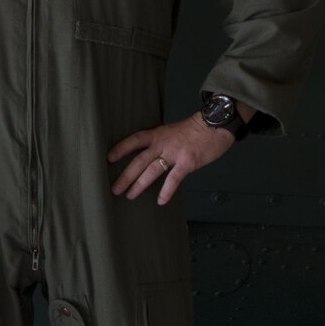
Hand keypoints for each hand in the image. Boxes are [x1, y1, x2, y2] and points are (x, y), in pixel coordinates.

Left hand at [108, 113, 235, 204]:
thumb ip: (161, 143)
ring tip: (130, 195)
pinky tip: (160, 201)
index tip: (108, 158)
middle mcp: (163, 144)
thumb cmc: (196, 129)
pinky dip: (166, 191)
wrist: (216, 124)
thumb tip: (152, 157)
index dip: (121, 148)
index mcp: (158, 134)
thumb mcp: (173, 131)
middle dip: (125, 176)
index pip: (135, 140)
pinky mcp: (187, 162)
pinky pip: (174, 179)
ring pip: (151, 171)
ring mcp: (174, 153)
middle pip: (139, 161)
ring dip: (139, 184)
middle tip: (115, 189)